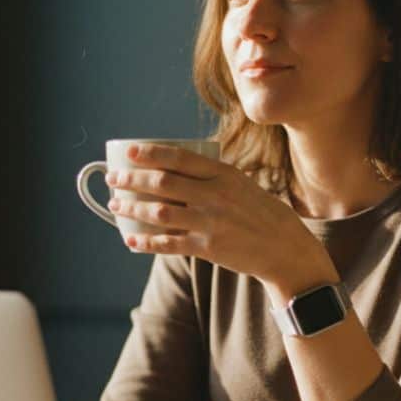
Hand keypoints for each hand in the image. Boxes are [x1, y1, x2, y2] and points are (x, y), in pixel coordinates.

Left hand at [104, 142, 337, 295]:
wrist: (285, 248)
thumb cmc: (260, 213)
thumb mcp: (241, 184)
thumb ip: (212, 177)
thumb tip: (175, 170)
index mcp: (224, 174)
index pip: (180, 158)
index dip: (150, 154)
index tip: (129, 152)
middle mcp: (216, 195)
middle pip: (163, 183)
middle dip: (132, 180)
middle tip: (114, 179)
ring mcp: (211, 223)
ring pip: (160, 212)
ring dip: (132, 208)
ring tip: (115, 206)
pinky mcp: (208, 248)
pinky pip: (169, 244)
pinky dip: (146, 242)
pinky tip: (131, 239)